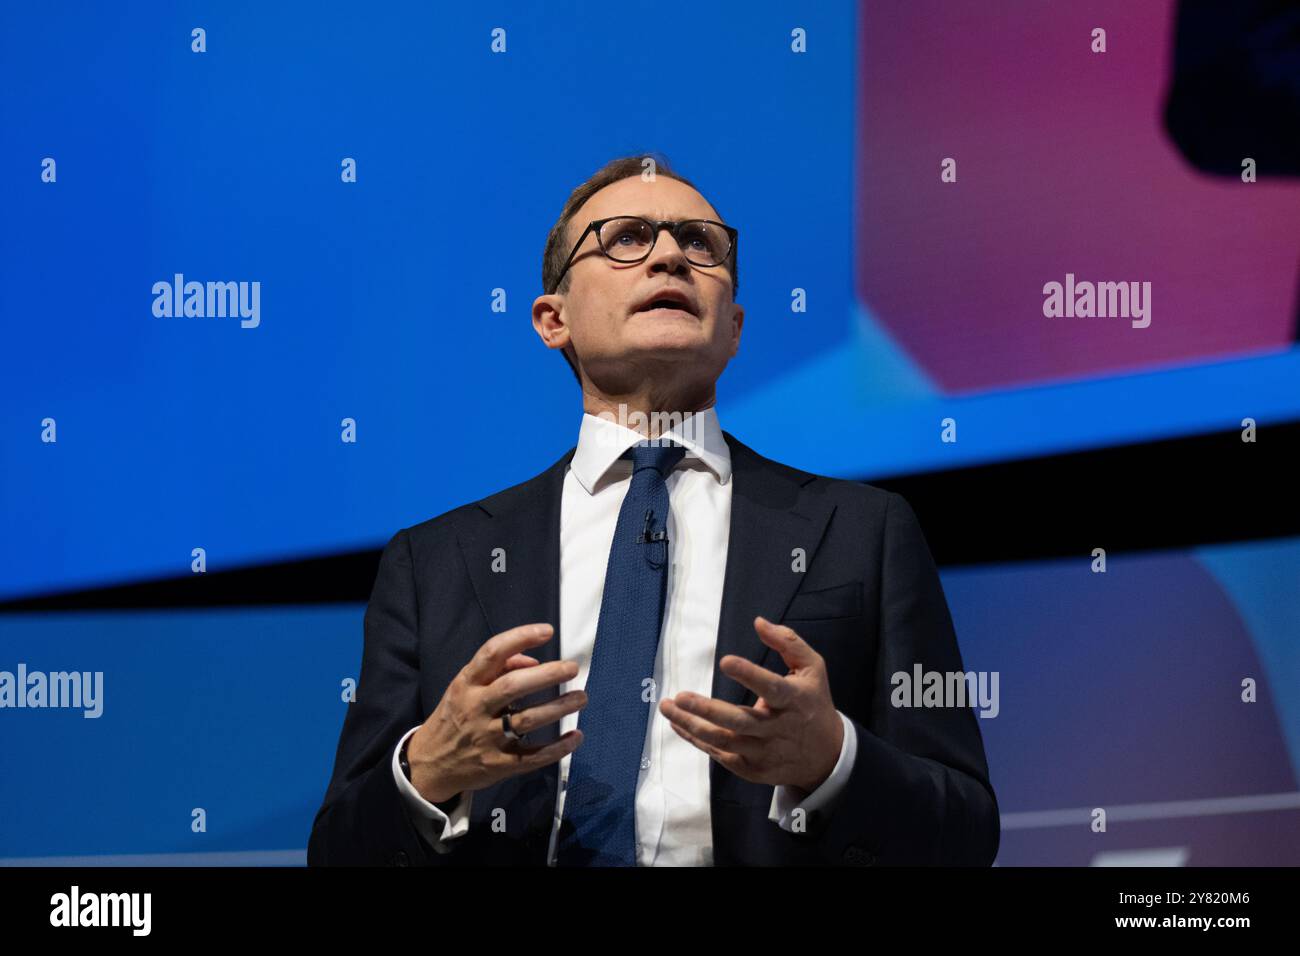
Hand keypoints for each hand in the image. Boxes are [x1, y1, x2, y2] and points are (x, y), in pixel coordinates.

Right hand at [406, 623, 585, 803]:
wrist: (429, 764)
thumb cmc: (455, 716)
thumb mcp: (465, 687)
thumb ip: (498, 669)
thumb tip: (534, 661)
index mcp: (466, 684)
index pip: (492, 653)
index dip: (520, 638)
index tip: (547, 631)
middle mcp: (475, 708)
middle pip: (514, 686)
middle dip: (547, 675)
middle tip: (572, 668)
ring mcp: (486, 738)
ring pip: (527, 720)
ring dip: (559, 707)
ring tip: (581, 697)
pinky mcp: (497, 764)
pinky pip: (532, 756)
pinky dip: (557, 748)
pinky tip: (575, 736)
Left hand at [658, 616, 842, 794]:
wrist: (827, 756)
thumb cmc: (813, 702)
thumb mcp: (812, 668)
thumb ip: (787, 642)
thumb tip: (758, 622)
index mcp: (794, 700)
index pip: (771, 687)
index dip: (749, 675)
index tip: (725, 661)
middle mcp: (778, 728)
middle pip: (739, 722)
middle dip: (707, 710)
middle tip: (679, 697)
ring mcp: (764, 752)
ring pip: (724, 741)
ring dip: (692, 725)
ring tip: (667, 707)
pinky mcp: (752, 768)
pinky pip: (719, 754)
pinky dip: (696, 739)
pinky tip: (677, 723)